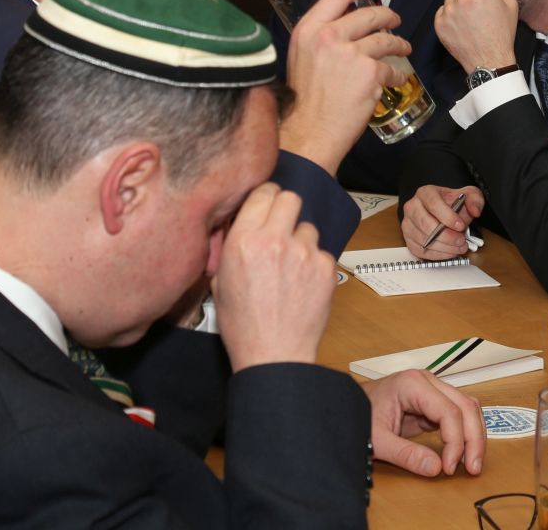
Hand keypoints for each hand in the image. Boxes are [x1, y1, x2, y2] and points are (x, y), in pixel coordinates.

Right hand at [211, 183, 337, 370]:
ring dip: (300, 240)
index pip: (263, 192)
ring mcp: (304, 252)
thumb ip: (232, 245)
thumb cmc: (243, 324)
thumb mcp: (220, 281)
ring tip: (290, 267)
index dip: (265, 198)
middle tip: (280, 228)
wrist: (274, 355)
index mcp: (244, 240)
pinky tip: (302, 283)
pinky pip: (321, 252)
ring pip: (308, 227)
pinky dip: (314, 263)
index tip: (266, 206)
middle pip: (291, 198)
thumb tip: (242, 223)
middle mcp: (276, 240)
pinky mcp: (326, 267)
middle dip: (285, 210)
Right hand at [279, 0, 410, 173]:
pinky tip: (396, 79)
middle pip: (369, 14)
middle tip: (395, 20)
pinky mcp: (370, 73)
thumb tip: (342, 25)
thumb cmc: (305, 99)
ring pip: (385, 40)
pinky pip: (391, 69)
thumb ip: (320, 38)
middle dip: (388, 16)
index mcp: (309, 29)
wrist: (310, 130)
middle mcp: (329, 36)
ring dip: (398, 44)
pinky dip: (396, 75)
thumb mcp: (302, 56)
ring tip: (403, 48)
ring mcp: (351, 53)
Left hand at [365, 369, 485, 477]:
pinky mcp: (433, 401)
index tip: (449, 467)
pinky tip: (462, 453)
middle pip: (465, 405)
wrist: (345, 407)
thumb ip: (405, 455)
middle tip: (473, 468)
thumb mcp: (377, 440)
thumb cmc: (358, 415)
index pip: (449, 410)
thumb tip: (436, 469)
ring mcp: (432, 388)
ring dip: (473, 435)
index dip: (455, 440)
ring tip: (471, 463)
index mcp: (413, 384)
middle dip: (473, 438)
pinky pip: (458, 414)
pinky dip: (464, 433)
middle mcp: (427, 381)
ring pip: (467, 407)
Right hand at [401, 185, 484, 257]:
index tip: (461, 226)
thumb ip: (475, 199)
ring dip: (444, 247)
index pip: (433, 204)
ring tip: (459, 247)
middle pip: (426, 224)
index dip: (448, 217)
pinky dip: (437, 254)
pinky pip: (420, 251)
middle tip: (461, 240)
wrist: (444, 212)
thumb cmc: (453, 203)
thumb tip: (475, 211)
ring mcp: (408, 224)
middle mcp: (412, 207)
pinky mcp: (408, 239)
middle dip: (447, 236)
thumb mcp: (469, 195)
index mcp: (426, 193)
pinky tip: (450, 252)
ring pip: (423, 240)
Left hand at [435, 0, 518, 73]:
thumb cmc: (503, 33)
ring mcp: (449, 10)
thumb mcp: (511, 5)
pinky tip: (460, 25)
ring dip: (458, 2)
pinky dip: (449, 15)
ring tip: (469, 18)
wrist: (489, 60)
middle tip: (477, 6)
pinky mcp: (439, 23)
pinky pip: (442, 10)